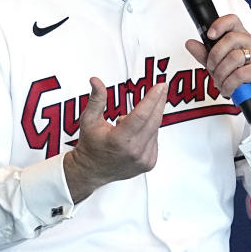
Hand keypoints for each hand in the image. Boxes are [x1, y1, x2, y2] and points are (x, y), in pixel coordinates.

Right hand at [63, 77, 167, 202]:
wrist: (91, 171)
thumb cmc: (90, 146)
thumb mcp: (88, 120)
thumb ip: (96, 99)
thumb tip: (96, 81)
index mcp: (119, 140)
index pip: (141, 115)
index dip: (152, 98)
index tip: (160, 86)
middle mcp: (134, 151)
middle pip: (153, 120)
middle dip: (159, 102)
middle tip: (161, 88)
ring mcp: (143, 159)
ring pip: (155, 130)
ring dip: (149, 119)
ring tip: (129, 121)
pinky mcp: (149, 163)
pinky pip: (155, 140)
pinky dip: (149, 131)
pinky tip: (135, 133)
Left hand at [184, 14, 250, 132]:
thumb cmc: (239, 79)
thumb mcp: (217, 66)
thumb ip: (204, 54)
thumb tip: (190, 43)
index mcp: (242, 37)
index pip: (232, 20)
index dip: (220, 25)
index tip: (210, 35)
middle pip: (230, 39)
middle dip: (214, 57)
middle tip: (213, 70)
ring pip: (233, 57)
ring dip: (221, 74)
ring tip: (221, 83)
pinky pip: (240, 74)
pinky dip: (229, 85)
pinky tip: (229, 90)